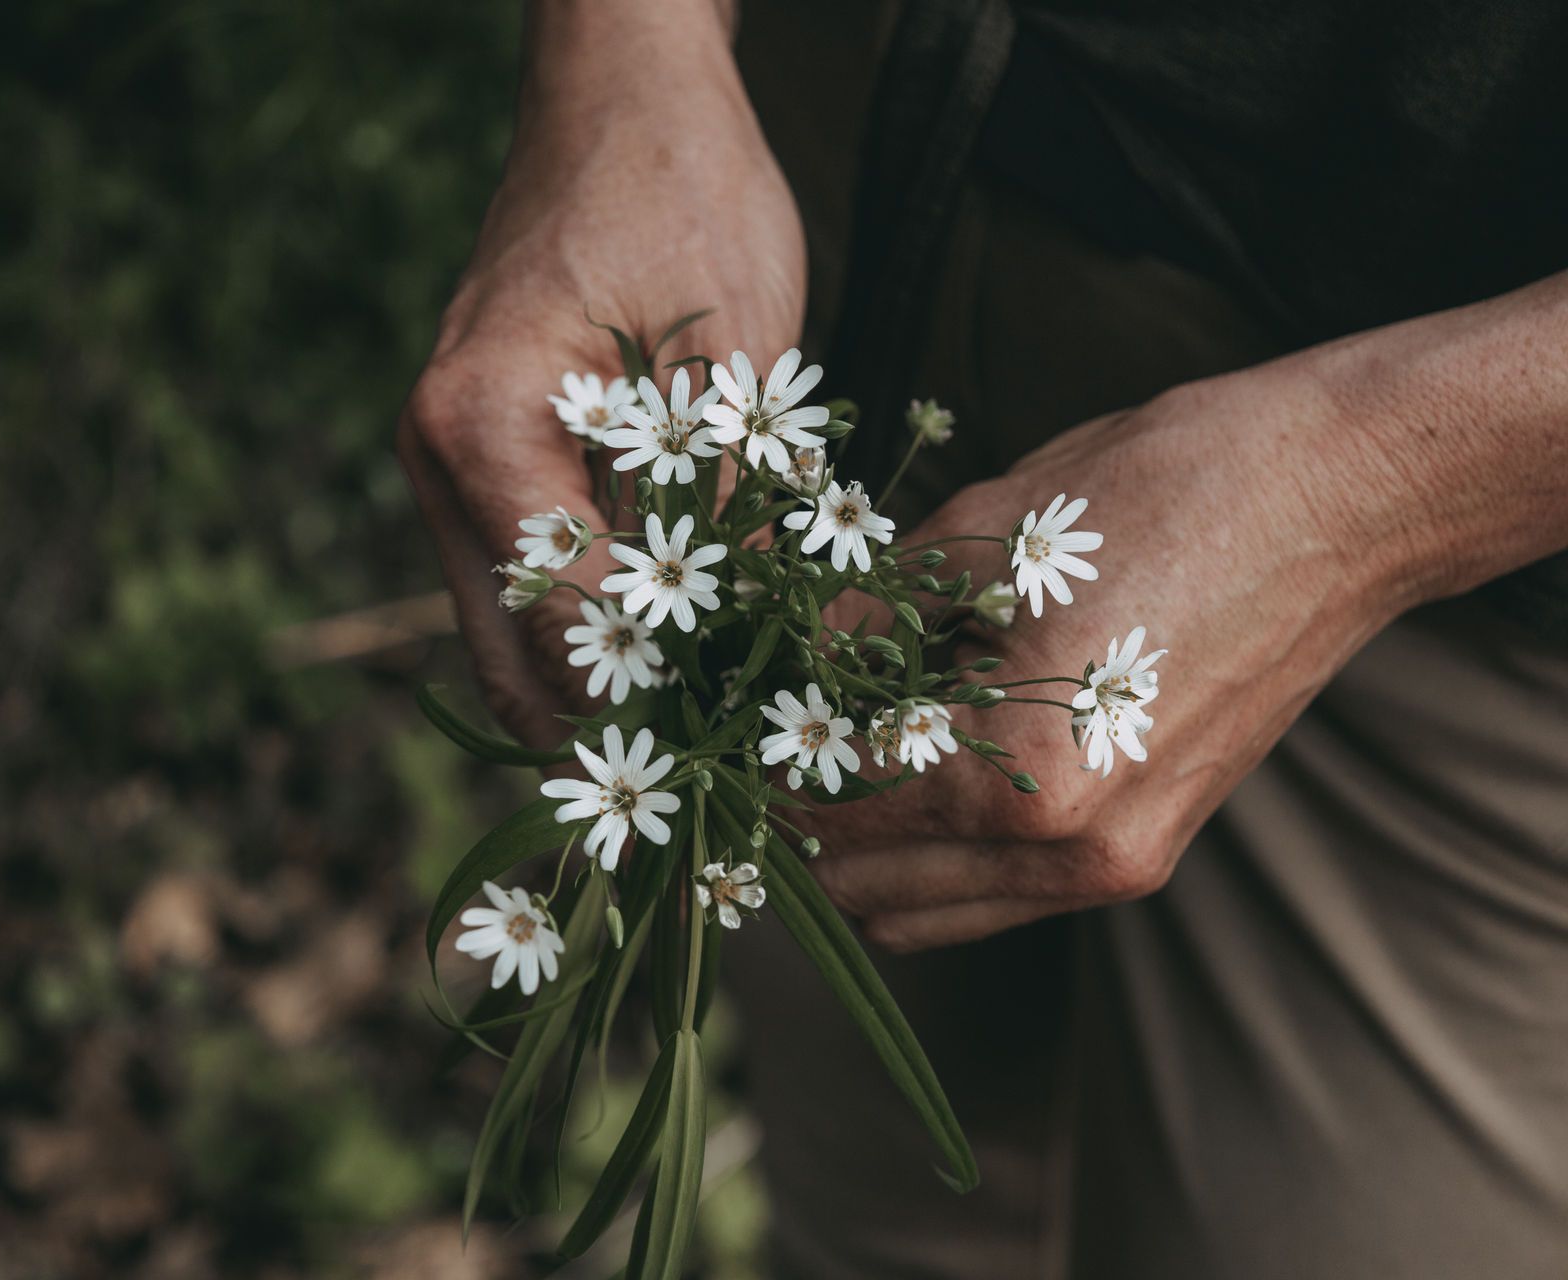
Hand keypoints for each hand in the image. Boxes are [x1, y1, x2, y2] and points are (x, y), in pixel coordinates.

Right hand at [397, 2, 803, 744]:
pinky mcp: (480, 453)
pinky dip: (594, 616)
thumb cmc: (683, 189)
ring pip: (508, 630)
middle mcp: (437, 455)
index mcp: (482, 428)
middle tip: (724, 749)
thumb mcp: (739, 358)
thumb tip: (747, 651)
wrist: (623, 90)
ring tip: (713, 698)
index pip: (567, 619)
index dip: (666, 688)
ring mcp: (446, 458)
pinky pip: (524, 572)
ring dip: (601, 675)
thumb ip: (727, 511)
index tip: (755, 732)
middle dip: (614, 716)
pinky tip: (681, 624)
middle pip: (509, 659)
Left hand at [809, 360, 1435, 947]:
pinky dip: (929, 859)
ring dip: (855, 855)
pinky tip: (907, 775)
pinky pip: (992, 897)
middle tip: (753, 743)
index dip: (754, 769)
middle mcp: (1070, 851)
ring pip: (920, 916)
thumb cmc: (1166, 489)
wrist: (1337, 497)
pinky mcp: (1143, 854)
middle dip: (788, 823)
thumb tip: (772, 663)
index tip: (711, 724)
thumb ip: (858, 623)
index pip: (830, 812)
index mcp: (1023, 773)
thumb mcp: (977, 535)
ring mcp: (1114, 866)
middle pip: (861, 890)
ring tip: (819, 763)